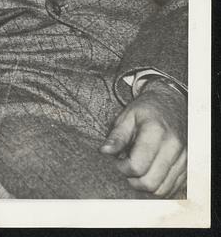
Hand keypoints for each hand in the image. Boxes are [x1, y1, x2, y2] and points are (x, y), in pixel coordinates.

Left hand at [100, 79, 186, 196]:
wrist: (172, 104)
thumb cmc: (147, 110)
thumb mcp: (127, 116)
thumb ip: (116, 136)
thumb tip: (104, 152)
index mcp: (156, 132)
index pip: (137, 166)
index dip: (121, 168)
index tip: (116, 160)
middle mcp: (174, 147)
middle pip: (150, 183)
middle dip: (132, 180)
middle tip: (125, 166)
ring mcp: (184, 159)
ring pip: (161, 190)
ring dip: (145, 185)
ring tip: (137, 168)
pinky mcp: (188, 167)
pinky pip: (172, 188)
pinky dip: (158, 186)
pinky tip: (150, 172)